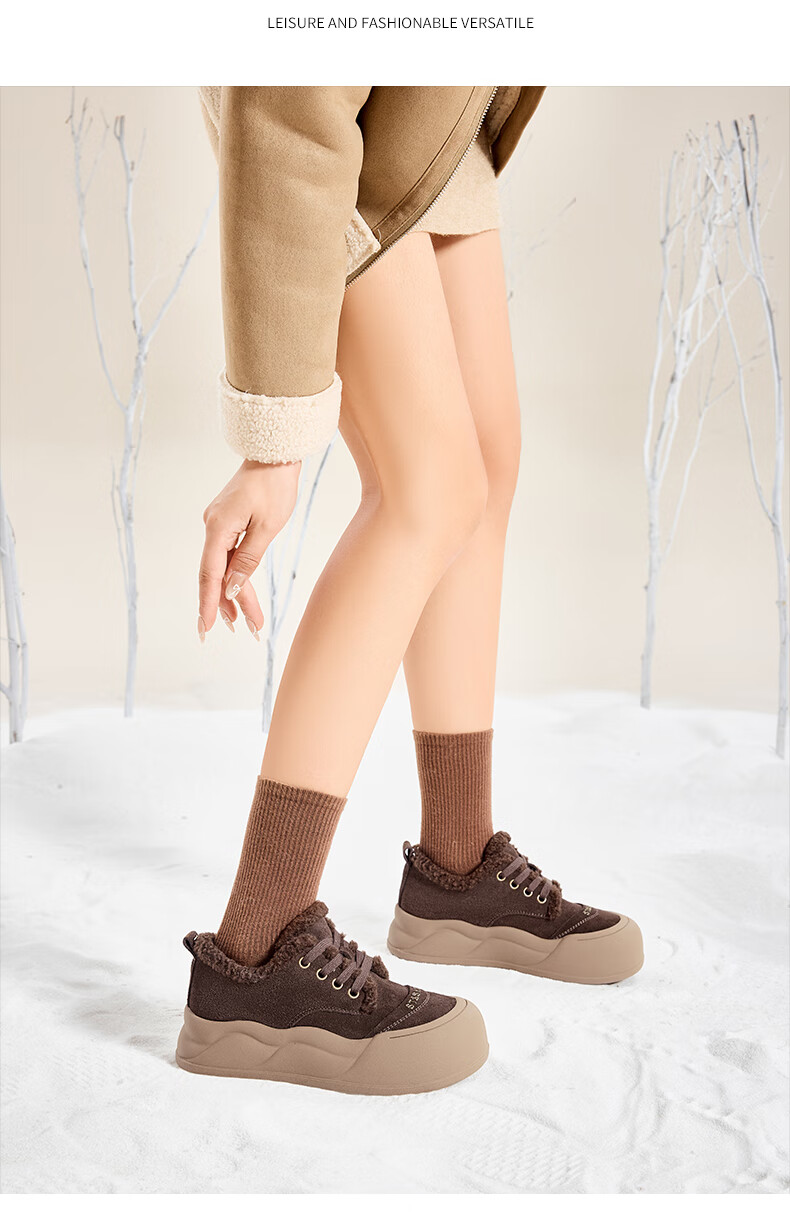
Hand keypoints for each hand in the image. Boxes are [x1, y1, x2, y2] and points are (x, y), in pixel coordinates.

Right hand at [198, 458, 299, 641]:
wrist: (273, 453)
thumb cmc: (275, 486)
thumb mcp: (267, 527)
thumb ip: (248, 559)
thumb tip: (232, 587)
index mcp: (218, 528)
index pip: (210, 574)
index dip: (209, 603)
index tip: (206, 626)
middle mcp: (212, 527)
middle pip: (216, 574)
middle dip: (227, 604)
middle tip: (239, 631)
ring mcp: (218, 525)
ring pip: (222, 567)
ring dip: (234, 593)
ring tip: (246, 622)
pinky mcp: (226, 522)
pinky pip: (228, 555)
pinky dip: (236, 574)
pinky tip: (240, 594)